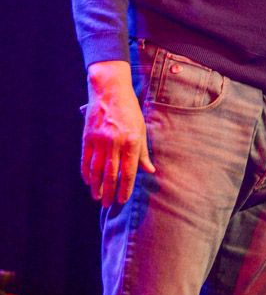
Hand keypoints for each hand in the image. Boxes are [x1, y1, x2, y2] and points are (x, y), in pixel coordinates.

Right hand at [82, 60, 154, 206]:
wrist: (110, 91)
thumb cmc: (130, 110)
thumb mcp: (142, 128)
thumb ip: (143, 152)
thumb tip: (149, 171)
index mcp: (132, 141)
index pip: (128, 172)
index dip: (125, 188)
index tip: (122, 199)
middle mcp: (115, 143)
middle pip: (111, 174)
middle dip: (110, 192)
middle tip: (108, 204)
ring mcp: (100, 140)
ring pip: (97, 170)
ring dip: (96, 186)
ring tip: (97, 197)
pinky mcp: (88, 137)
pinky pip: (86, 160)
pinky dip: (86, 172)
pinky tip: (88, 181)